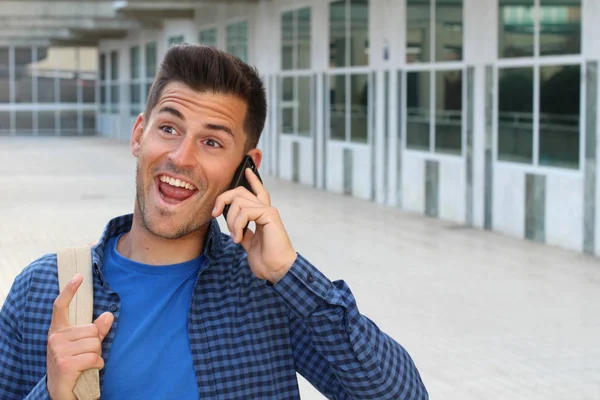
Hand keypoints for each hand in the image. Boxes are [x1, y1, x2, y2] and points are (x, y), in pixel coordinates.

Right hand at [47, 274, 113, 399]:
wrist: (61, 392)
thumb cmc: (73, 366)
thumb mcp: (82, 346)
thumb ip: (94, 331)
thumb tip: (109, 315)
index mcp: (57, 331)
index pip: (60, 306)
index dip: (69, 290)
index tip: (78, 277)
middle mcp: (55, 338)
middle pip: (91, 330)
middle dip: (95, 344)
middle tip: (85, 356)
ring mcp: (58, 351)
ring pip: (95, 343)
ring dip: (97, 355)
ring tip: (85, 364)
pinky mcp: (65, 363)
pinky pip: (95, 357)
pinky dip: (97, 365)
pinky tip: (89, 370)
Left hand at [213, 169, 296, 283]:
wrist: (276, 270)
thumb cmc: (265, 260)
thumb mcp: (249, 242)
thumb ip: (243, 231)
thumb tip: (234, 225)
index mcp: (263, 215)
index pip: (258, 191)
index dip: (252, 180)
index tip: (247, 170)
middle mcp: (266, 210)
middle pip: (240, 192)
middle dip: (223, 199)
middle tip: (215, 214)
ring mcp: (268, 211)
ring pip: (239, 201)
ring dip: (231, 221)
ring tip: (236, 237)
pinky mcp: (269, 215)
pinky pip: (245, 211)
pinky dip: (237, 226)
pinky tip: (239, 239)